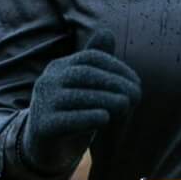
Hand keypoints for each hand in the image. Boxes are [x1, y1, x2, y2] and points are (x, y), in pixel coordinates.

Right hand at [23, 30, 141, 173]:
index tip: (137, 82)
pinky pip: (68, 119)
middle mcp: (48, 81)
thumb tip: (107, 31)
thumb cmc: (71, 113)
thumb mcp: (84, 87)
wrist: (45, 148)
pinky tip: (106, 118)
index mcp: (59, 67)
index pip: (91, 58)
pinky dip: (89, 117)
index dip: (117, 67)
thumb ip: (95, 65)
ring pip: (77, 96)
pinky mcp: (43, 127)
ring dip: (107, 99)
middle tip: (137, 95)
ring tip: (126, 106)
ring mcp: (43, 103)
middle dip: (114, 82)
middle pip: (84, 74)